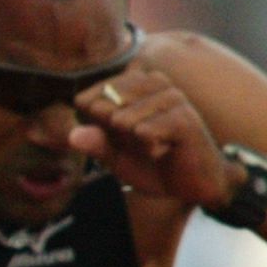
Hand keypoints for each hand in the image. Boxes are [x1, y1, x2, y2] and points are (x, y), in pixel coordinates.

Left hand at [70, 69, 232, 207]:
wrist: (193, 184)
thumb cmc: (153, 164)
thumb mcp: (115, 157)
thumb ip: (95, 144)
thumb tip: (72, 135)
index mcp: (132, 85)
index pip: (87, 99)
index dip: (94, 128)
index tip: (118, 138)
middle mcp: (152, 82)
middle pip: (102, 107)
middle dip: (113, 136)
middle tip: (140, 143)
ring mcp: (171, 96)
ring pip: (122, 119)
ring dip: (132, 144)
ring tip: (155, 146)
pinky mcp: (184, 116)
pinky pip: (144, 131)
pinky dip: (148, 149)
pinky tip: (165, 150)